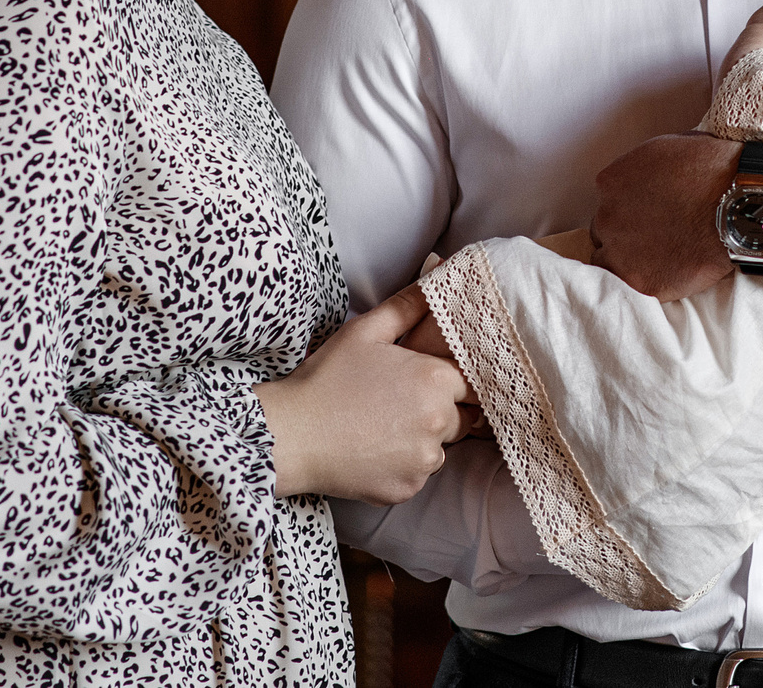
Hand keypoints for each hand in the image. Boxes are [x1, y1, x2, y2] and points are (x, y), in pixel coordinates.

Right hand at [255, 286, 470, 503]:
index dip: (448, 380)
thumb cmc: (326, 379)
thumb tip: (439, 274)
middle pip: (461, 417)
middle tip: (395, 404)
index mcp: (434, 381)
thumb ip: (408, 306)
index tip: (422, 382)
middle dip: (438, 410)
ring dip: (421, 439)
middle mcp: (439, 423)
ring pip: (440, 448)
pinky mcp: (408, 489)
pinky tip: (371, 450)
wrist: (292, 435)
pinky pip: (417, 474)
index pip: (470, 383)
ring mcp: (424, 461)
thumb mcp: (365, 332)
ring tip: (379, 427)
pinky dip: (402, 465)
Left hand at [589, 133, 741, 301]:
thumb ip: (642, 169)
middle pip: (605, 231)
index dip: (627, 210)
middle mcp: (608, 216)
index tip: (645, 215)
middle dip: (625, 234)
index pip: (607, 202)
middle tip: (654, 238)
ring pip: (608, 262)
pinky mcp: (641, 280)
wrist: (737, 206)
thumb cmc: (712, 171)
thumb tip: (647, 179)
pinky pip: (628, 287)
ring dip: (628, 261)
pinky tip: (665, 275)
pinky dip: (644, 281)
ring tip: (659, 260)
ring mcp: (621, 250)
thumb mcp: (665, 150)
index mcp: (612, 182)